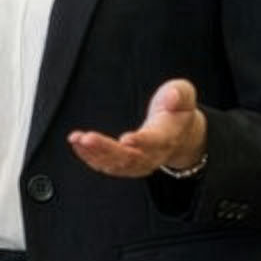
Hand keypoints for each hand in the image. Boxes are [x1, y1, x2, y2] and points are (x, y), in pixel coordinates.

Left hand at [67, 78, 206, 178]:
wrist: (180, 134)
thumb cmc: (177, 110)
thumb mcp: (183, 95)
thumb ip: (179, 94)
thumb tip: (172, 96)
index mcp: (168, 136)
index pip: (156, 141)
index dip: (142, 142)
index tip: (126, 138)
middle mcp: (154, 154)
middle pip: (131, 157)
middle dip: (107, 149)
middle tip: (88, 138)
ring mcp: (140, 162)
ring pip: (117, 164)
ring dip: (94, 154)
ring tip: (77, 140)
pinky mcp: (127, 165)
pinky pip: (108, 166)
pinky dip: (91, 157)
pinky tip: (78, 145)